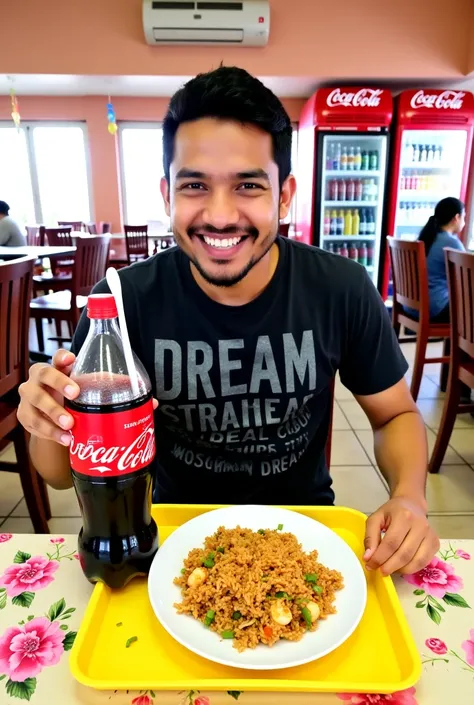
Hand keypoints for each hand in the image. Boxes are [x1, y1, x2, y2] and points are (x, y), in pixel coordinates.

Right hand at [17, 349, 158, 446]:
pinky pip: (32, 423)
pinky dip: (49, 432)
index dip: (63, 357)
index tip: (73, 359)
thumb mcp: (93, 393)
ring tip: (70, 426)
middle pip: (42, 373)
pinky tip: (64, 439)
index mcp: (60, 368)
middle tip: (75, 395)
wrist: (54, 421)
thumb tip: (152, 404)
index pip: (58, 356)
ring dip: (52, 413)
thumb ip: (118, 394)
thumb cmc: (76, 400)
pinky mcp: (25, 416)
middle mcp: (41, 378)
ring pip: (35, 401)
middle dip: (58, 383)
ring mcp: (30, 397)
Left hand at [363, 497, 439, 575]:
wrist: (412, 505)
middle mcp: (420, 525)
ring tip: (390, 569)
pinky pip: (424, 562)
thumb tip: (368, 558)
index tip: (370, 565)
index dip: (380, 557)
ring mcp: (430, 535)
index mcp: (403, 516)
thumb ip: (370, 537)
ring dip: (400, 570)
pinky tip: (401, 566)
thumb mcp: (376, 518)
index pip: (391, 542)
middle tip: (379, 571)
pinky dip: (412, 569)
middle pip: (404, 554)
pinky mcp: (436, 543)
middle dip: (389, 566)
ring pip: (416, 561)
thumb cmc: (392, 512)